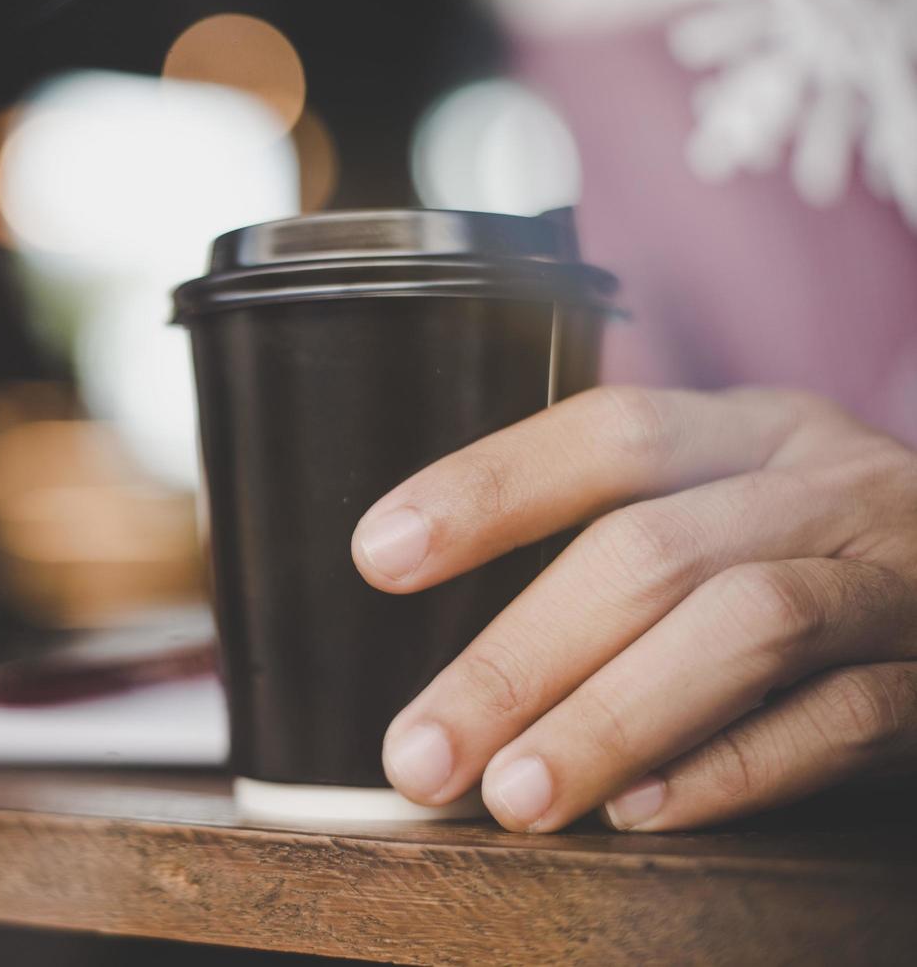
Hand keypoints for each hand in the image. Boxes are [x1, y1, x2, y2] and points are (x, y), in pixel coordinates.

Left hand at [352, 386, 916, 831]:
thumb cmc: (825, 565)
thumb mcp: (739, 518)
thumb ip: (629, 563)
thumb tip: (465, 686)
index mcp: (755, 435)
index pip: (611, 435)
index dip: (489, 487)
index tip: (379, 554)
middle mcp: (828, 488)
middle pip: (652, 550)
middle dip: (519, 658)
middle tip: (422, 752)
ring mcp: (895, 580)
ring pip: (746, 626)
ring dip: (611, 718)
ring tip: (514, 794)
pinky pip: (843, 720)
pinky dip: (734, 769)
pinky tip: (641, 810)